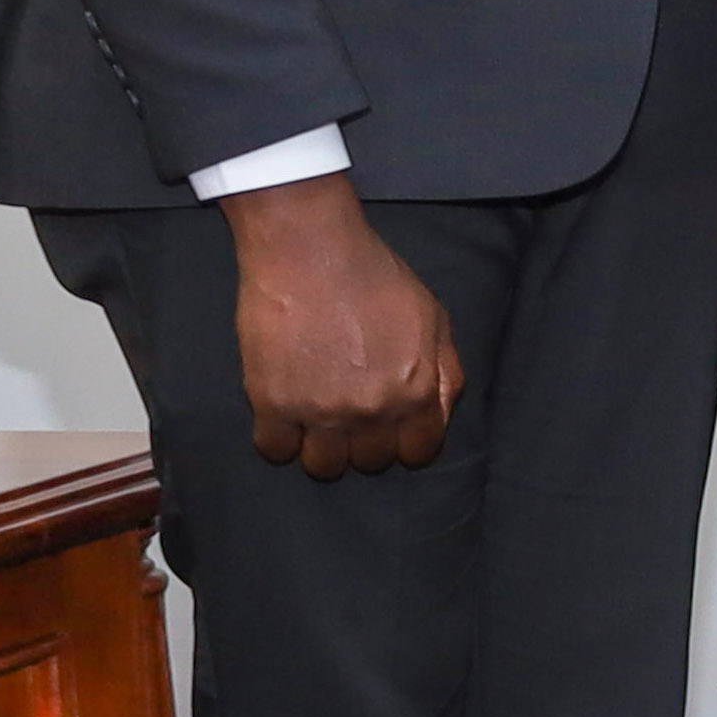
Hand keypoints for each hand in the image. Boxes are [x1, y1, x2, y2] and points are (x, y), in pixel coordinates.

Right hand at [222, 176, 457, 476]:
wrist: (310, 250)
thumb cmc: (375, 278)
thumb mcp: (434, 319)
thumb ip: (444, 372)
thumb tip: (439, 415)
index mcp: (414, 392)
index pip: (418, 452)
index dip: (407, 443)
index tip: (392, 430)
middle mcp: (371, 411)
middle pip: (370, 461)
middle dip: (365, 443)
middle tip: (351, 416)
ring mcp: (319, 411)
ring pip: (323, 467)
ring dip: (322, 449)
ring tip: (317, 422)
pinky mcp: (272, 402)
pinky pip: (274, 450)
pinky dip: (278, 441)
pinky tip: (283, 418)